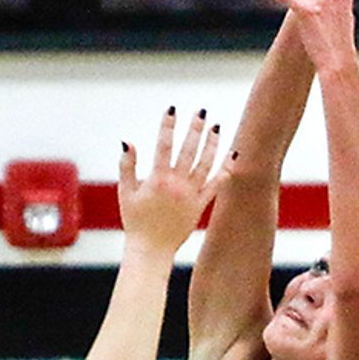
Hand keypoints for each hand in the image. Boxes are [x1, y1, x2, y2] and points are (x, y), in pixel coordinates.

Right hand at [117, 106, 226, 255]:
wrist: (151, 250)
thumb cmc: (135, 222)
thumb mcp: (125, 192)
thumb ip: (127, 165)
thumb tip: (127, 141)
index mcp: (157, 179)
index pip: (164, 145)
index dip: (167, 125)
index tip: (172, 109)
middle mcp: (177, 185)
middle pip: (189, 150)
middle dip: (195, 129)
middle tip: (201, 112)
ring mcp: (191, 195)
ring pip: (205, 164)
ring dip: (212, 144)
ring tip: (216, 128)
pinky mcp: (200, 206)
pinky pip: (216, 185)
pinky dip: (225, 171)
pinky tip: (233, 156)